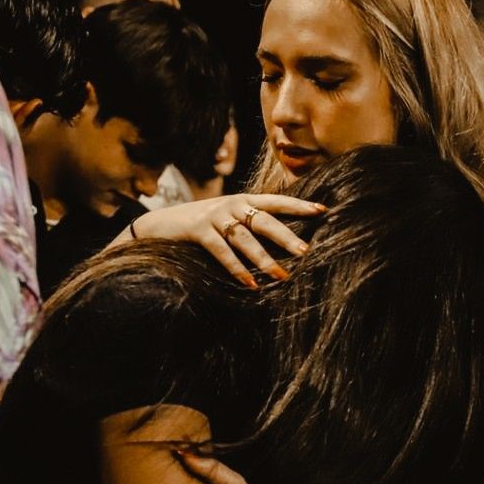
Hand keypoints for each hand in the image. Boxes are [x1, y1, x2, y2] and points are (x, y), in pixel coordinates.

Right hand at [127, 193, 324, 286]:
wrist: (160, 225)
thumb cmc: (201, 225)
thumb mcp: (227, 219)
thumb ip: (249, 224)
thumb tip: (283, 243)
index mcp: (243, 199)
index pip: (276, 201)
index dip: (299, 205)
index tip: (323, 210)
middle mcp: (232, 204)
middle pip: (265, 220)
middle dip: (286, 236)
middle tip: (305, 251)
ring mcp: (215, 215)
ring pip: (245, 238)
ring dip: (264, 259)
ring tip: (282, 275)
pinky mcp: (198, 230)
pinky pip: (222, 251)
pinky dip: (236, 268)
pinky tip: (250, 284)